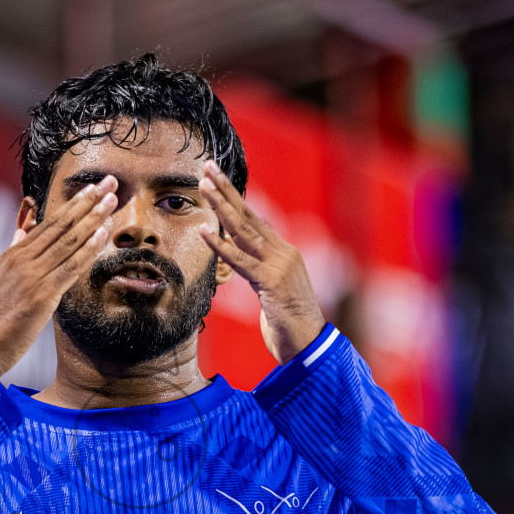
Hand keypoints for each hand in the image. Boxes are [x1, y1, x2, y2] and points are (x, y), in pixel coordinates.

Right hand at [0, 176, 117, 376]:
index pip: (48, 224)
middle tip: (110, 182)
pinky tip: (103, 236)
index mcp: (13, 256)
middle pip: (61, 224)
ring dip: (93, 219)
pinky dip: (88, 250)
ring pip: (68, 241)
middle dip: (88, 201)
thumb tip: (20, 235)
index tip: (92, 189)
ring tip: (113, 201)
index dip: (73, 205)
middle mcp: (23, 260)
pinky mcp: (41, 296)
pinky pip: (69, 268)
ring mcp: (32, 276)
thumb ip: (12, 256)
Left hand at [196, 161, 325, 363]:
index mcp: (284, 253)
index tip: (217, 179)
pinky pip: (241, 261)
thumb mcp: (272, 293)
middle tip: (207, 167)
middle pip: (250, 216)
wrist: (310, 346)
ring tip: (203, 185)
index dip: (235, 199)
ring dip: (221, 206)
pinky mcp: (271, 282)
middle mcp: (284, 253)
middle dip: (227, 190)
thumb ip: (259, 272)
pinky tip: (204, 231)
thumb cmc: (290, 325)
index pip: (256, 221)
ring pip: (245, 230)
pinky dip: (221, 245)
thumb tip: (242, 262)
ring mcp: (279, 265)